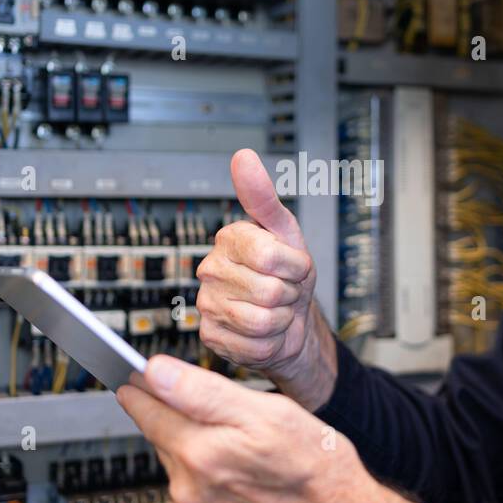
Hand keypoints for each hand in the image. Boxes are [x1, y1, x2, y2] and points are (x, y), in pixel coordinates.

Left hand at [116, 354, 425, 502]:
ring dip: (195, 449)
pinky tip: (241, 476)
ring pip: (180, 467)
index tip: (133, 372)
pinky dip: (208, 482)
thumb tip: (155, 372)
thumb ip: (202, 391)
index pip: (147, 408)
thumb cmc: (321, 471)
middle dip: (175, 415)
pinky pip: (195, 498)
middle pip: (162, 436)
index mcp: (200, 453)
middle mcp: (191, 491)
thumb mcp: (269, 412)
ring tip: (240, 444)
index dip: (142, 384)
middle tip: (204, 402)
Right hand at [196, 148, 337, 410]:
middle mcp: (211, 269)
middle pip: (269, 291)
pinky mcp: (210, 336)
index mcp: (229, 239)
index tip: (293, 266)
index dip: (294, 267)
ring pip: (262, 321)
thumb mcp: (286, 232)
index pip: (270, 256)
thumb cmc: (288, 274)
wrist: (289, 319)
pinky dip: (269, 343)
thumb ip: (264, 197)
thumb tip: (243, 156)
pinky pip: (252, 346)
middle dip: (289, 295)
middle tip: (283, 290)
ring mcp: (208, 304)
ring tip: (275, 309)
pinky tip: (264, 332)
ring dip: (281, 320)